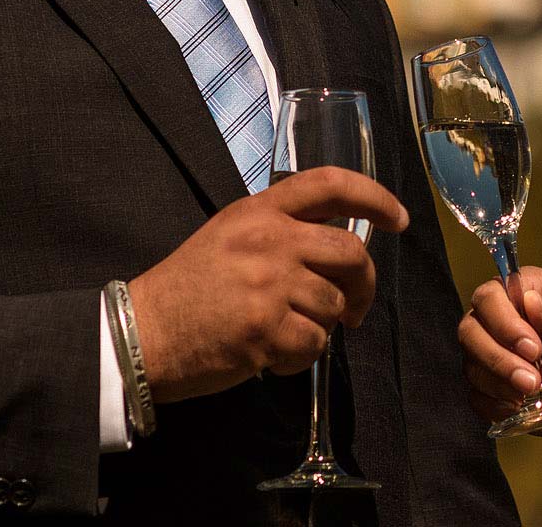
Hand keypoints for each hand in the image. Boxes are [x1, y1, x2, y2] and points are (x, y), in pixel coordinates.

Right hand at [128, 167, 408, 401]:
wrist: (142, 331)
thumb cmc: (189, 287)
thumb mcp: (231, 234)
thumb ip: (280, 230)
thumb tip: (337, 251)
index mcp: (260, 211)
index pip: (330, 184)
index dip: (374, 197)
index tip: (398, 218)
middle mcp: (269, 240)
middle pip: (351, 254)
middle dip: (364, 285)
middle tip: (354, 308)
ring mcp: (269, 284)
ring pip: (334, 306)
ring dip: (321, 327)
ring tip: (287, 331)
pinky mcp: (265, 329)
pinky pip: (314, 345)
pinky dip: (300, 356)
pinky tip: (273, 354)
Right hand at [459, 267, 541, 452]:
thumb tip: (531, 301)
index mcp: (531, 291)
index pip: (492, 294)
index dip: (504, 321)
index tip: (535, 349)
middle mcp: (506, 319)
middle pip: (470, 329)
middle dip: (497, 357)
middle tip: (532, 381)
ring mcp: (498, 354)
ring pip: (471, 364)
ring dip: (497, 383)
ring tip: (534, 395)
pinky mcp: (499, 387)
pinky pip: (478, 396)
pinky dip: (495, 405)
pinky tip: (521, 409)